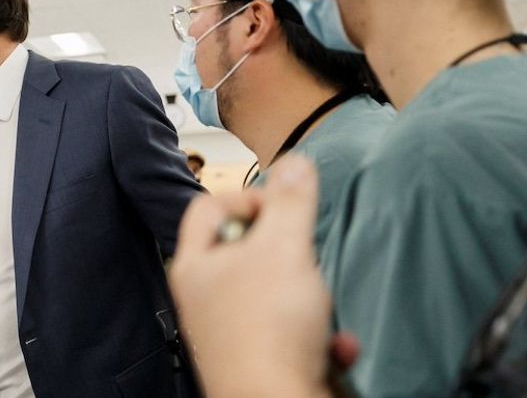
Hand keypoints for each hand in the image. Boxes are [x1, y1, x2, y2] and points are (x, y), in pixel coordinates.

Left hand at [169, 156, 336, 397]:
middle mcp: (205, 299)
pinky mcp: (259, 362)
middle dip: (289, 252)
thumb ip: (291, 201)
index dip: (249, 196)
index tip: (281, 208)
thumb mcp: (285, 247)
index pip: (209, 205)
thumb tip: (295, 163)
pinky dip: (321, 339)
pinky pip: (296, 335)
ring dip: (312, 300)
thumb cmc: (267, 332)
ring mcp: (231, 333)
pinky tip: (332, 345)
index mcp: (194, 265)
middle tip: (301, 260)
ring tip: (317, 309)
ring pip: (278, 294)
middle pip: (248, 250)